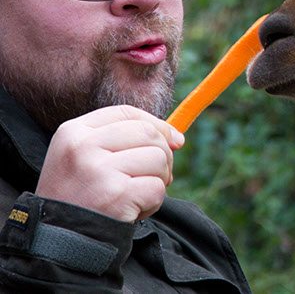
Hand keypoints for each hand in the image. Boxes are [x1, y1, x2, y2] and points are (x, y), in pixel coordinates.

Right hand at [35, 105, 184, 222]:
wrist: (55, 244)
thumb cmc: (78, 199)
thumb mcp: (84, 160)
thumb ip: (124, 140)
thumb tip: (177, 137)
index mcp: (73, 132)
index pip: (126, 113)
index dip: (156, 124)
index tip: (174, 139)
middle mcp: (83, 147)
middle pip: (149, 133)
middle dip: (162, 156)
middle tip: (152, 178)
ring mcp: (98, 170)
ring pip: (158, 159)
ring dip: (158, 181)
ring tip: (135, 197)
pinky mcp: (115, 195)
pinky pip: (157, 189)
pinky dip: (153, 204)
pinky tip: (132, 212)